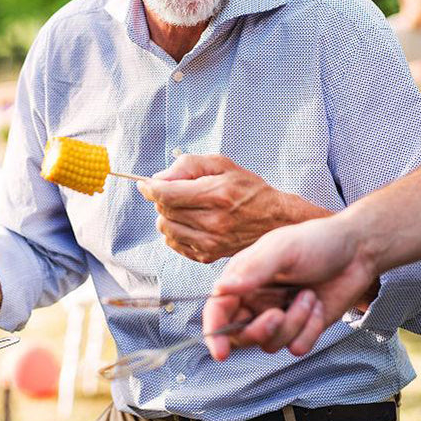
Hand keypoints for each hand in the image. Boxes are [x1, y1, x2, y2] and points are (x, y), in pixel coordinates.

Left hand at [138, 154, 330, 262]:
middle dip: (163, 199)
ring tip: (185, 208)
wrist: (275, 220)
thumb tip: (158, 179)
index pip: (166, 194)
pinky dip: (175, 232)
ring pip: (165, 229)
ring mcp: (210, 243)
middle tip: (176, 192)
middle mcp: (213, 222)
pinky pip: (174, 244)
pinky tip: (190, 223)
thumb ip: (187, 165)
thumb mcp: (221, 164)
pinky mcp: (207, 256)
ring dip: (167, 216)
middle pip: (163, 211)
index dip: (150, 188)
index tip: (145, 184)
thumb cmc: (248, 189)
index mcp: (216, 195)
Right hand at [202, 214, 377, 359]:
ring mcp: (279, 317)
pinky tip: (318, 307)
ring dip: (294, 323)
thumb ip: (253, 270)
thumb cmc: (317, 242)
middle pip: (241, 335)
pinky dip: (310, 331)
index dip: (215, 333)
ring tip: (309, 296)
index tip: (221, 351)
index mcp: (244, 280)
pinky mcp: (302, 328)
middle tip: (278, 315)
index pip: (217, 311)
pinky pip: (297, 347)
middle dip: (260, 331)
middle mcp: (257, 301)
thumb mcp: (283, 248)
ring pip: (271, 343)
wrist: (358, 251)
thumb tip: (221, 289)